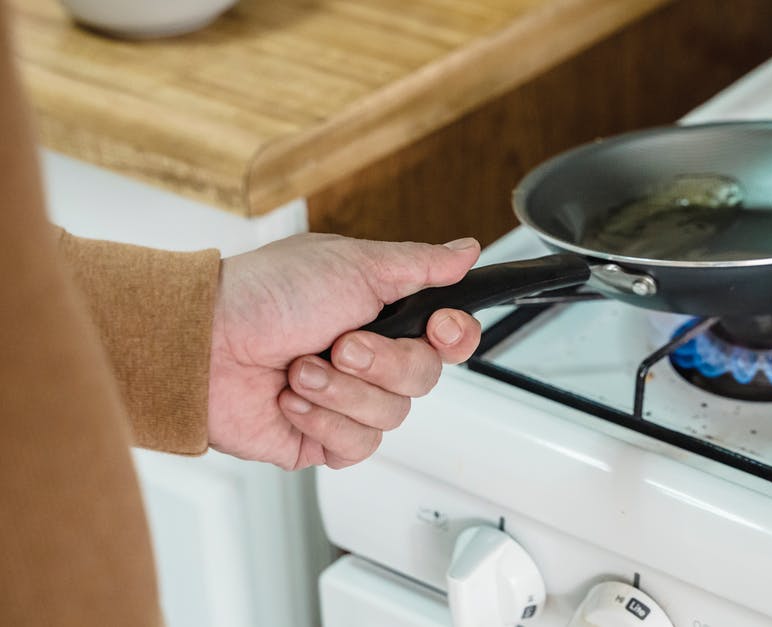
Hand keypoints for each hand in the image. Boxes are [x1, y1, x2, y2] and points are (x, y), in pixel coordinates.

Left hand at [207, 233, 482, 469]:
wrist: (202, 343)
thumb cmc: (266, 295)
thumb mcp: (355, 264)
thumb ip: (420, 263)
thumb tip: (466, 250)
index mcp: (382, 314)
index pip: (449, 337)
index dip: (455, 337)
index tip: (439, 327)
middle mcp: (368, 359)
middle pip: (425, 378)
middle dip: (381, 362)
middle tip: (341, 343)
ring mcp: (346, 400)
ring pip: (392, 416)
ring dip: (342, 390)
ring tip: (300, 369)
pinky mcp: (321, 439)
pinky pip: (357, 446)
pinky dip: (322, 419)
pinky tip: (291, 398)